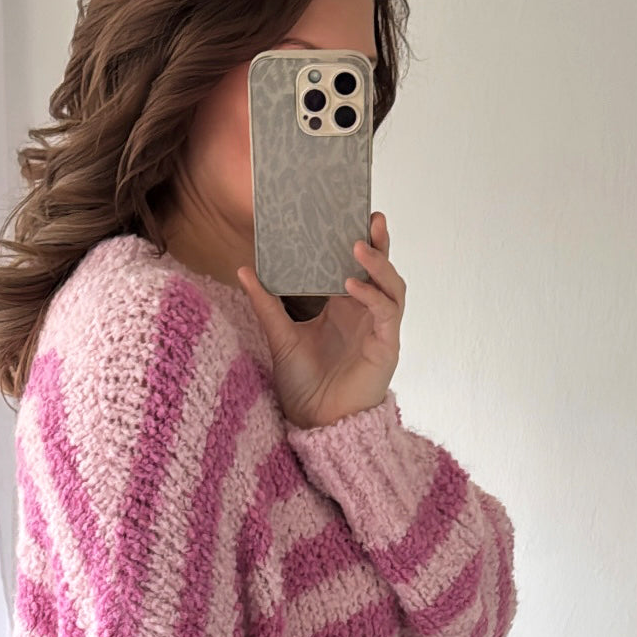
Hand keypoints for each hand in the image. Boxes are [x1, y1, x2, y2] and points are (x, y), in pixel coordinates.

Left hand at [237, 210, 404, 430]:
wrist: (316, 423)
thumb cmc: (303, 385)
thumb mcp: (280, 337)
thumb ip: (266, 304)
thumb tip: (244, 269)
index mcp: (345, 307)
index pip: (357, 265)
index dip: (358, 240)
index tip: (349, 212)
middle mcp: (366, 314)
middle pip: (382, 269)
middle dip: (380, 243)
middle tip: (372, 216)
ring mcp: (380, 330)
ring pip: (392, 286)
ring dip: (379, 265)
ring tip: (357, 246)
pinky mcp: (386, 347)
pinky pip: (386, 314)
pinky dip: (372, 297)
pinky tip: (351, 286)